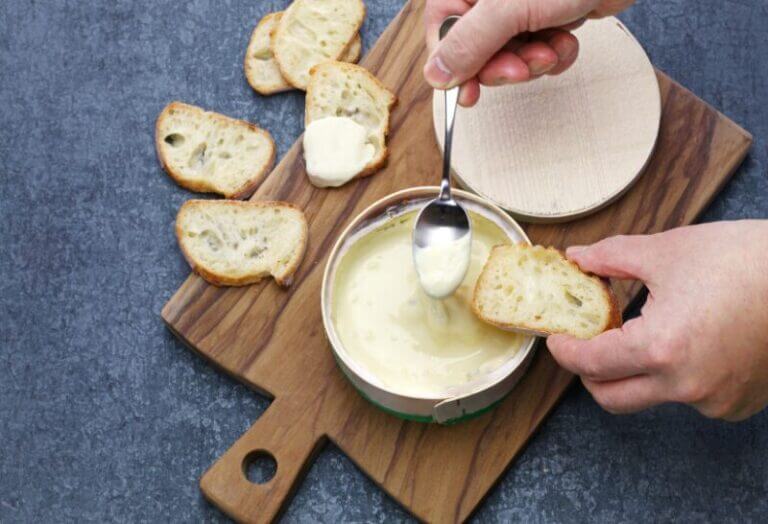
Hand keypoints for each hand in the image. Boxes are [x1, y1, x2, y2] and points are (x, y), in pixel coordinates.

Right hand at [424, 0, 634, 105]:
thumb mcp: (509, 8)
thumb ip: (469, 42)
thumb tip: (435, 76)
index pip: (443, 32)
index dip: (456, 68)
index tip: (469, 95)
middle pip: (477, 50)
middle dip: (504, 66)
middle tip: (523, 68)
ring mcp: (520, 6)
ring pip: (509, 54)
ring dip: (533, 62)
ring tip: (552, 47)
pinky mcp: (548, 15)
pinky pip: (538, 50)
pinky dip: (554, 54)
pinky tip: (567, 40)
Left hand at [546, 221, 767, 420]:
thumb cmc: (748, 260)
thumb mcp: (668, 251)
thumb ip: (612, 258)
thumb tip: (579, 258)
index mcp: (662, 349)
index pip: (591, 365)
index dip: (565, 352)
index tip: (557, 341)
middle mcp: (688, 386)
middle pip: (612, 397)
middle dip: (591, 373)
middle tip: (587, 344)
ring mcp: (717, 400)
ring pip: (651, 397)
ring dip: (635, 372)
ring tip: (642, 331)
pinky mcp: (738, 402)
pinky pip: (690, 397)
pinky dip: (676, 375)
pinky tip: (686, 341)